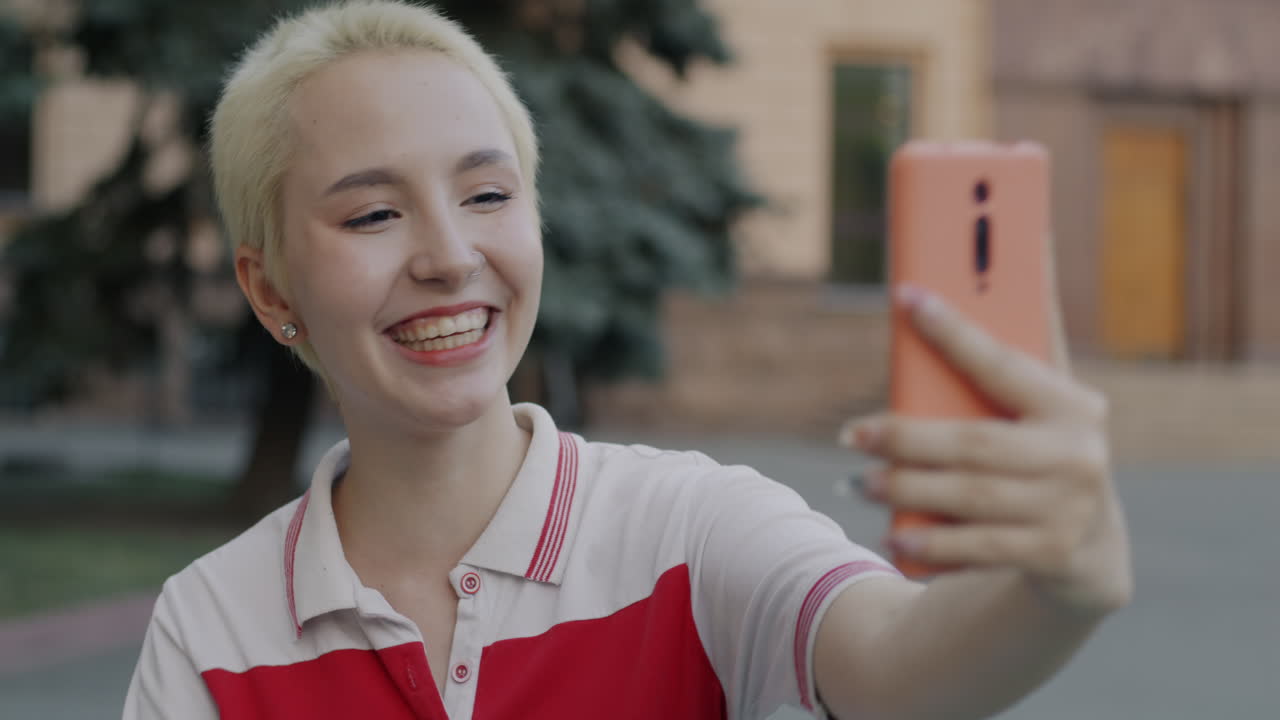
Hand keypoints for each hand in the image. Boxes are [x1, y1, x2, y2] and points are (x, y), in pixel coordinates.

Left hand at [842, 286, 1133, 614]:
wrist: (1089, 551)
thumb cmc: (1043, 457)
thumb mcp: (1041, 412)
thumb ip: (1013, 357)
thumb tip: (1004, 259)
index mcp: (1073, 406)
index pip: (1003, 363)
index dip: (955, 332)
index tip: (909, 300)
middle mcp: (1076, 456)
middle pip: (974, 443)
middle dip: (906, 438)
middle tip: (853, 434)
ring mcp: (1066, 509)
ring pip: (968, 495)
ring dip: (905, 490)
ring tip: (860, 483)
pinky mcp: (1049, 555)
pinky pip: (976, 548)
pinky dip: (930, 545)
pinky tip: (892, 538)